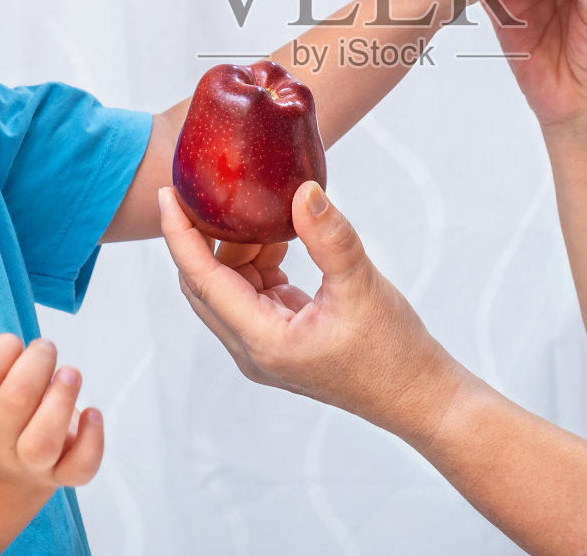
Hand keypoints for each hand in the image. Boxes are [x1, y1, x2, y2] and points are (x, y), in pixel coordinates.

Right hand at [0, 285, 104, 492]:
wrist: (1, 462)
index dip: (3, 347)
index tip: (14, 343)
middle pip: (16, 400)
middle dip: (39, 361)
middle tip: (46, 350)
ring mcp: (28, 463)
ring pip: (42, 441)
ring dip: (63, 399)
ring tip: (70, 373)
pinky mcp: (62, 474)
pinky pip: (79, 468)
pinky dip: (92, 439)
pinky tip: (92, 413)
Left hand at [158, 183, 469, 440]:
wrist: (418, 395)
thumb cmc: (393, 350)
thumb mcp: (361, 284)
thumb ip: (328, 236)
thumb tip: (302, 189)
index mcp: (261, 341)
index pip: (202, 280)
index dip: (180, 235)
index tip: (168, 194)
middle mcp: (252, 349)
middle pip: (204, 286)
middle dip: (201, 237)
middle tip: (209, 191)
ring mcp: (265, 348)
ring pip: (228, 290)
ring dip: (235, 250)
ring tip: (257, 211)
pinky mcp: (282, 340)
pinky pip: (253, 296)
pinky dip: (257, 264)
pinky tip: (278, 240)